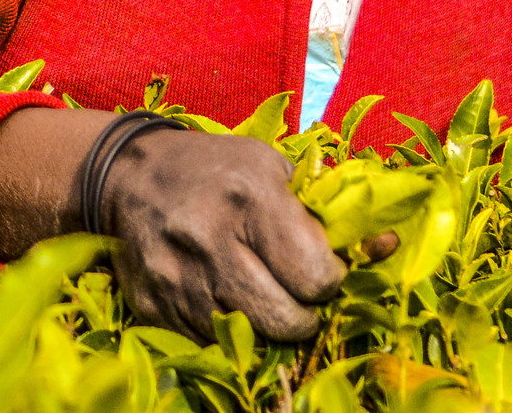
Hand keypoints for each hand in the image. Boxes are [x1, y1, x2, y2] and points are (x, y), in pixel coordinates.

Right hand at [100, 126, 356, 342]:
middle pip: (288, 321)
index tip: (321, 266)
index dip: (331, 278)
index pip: (317, 276)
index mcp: (248, 197)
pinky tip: (224, 296)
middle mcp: (209, 239)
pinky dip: (229, 329)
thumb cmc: (214, 170)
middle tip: (298, 292)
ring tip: (263, 293)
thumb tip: (385, 246)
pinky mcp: (155, 308)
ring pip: (253, 340)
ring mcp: (179, 279)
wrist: (126, 176)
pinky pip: (212, 343)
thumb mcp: (270, 167)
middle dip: (305, 313)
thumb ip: (323, 208)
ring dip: (268, 325)